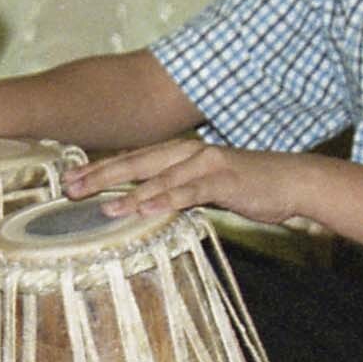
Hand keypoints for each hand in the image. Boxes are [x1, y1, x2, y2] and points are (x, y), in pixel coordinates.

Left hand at [68, 138, 314, 225]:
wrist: (292, 181)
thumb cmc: (247, 185)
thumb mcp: (204, 188)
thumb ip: (175, 191)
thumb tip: (145, 204)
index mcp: (180, 152)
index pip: (133, 159)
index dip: (100, 168)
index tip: (70, 178)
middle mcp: (188, 152)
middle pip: (137, 163)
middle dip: (101, 176)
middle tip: (70, 187)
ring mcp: (206, 163)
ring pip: (159, 177)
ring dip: (128, 192)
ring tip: (102, 206)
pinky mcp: (224, 179)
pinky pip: (189, 191)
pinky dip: (166, 200)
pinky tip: (144, 209)